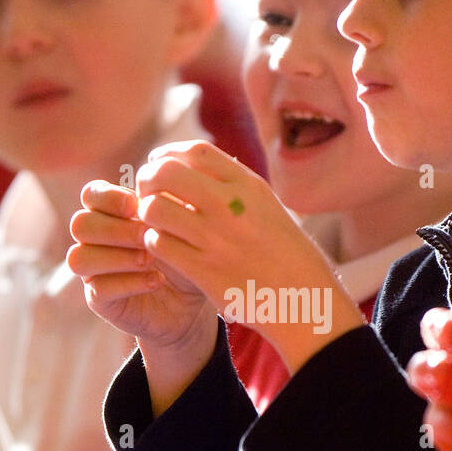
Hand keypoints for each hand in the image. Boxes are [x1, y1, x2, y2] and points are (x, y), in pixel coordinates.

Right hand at [67, 180, 212, 348]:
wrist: (190, 299)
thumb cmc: (183, 253)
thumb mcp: (182, 224)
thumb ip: (170, 201)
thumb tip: (160, 179)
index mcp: (108, 213)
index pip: (91, 194)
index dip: (110, 197)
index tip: (139, 206)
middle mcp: (93, 241)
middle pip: (80, 225)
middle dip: (116, 229)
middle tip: (148, 236)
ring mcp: (91, 272)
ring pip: (79, 258)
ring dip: (118, 257)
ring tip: (150, 260)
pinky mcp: (99, 301)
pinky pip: (99, 289)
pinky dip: (130, 283)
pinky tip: (157, 280)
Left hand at [135, 140, 362, 371]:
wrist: (305, 299)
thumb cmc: (287, 254)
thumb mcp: (268, 208)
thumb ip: (235, 187)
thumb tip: (198, 166)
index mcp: (248, 186)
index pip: (195, 151)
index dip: (168, 154)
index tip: (159, 164)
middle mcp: (231, 206)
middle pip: (166, 173)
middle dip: (147, 179)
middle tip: (147, 193)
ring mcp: (216, 239)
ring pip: (155, 209)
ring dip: (146, 213)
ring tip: (154, 223)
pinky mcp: (204, 271)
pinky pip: (160, 245)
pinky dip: (153, 242)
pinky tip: (163, 247)